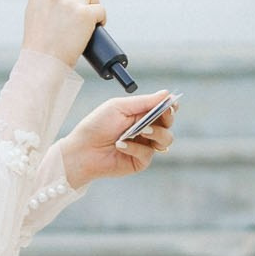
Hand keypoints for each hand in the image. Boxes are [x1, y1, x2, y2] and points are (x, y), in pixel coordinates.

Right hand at [21, 0, 106, 63]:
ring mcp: (71, 1)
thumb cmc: (40, 39)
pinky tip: (91, 29)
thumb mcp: (35, 8)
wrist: (43, 61)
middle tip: (76, 14)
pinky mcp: (85, 14)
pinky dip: (100, 20)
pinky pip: (101, 10)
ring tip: (80, 24)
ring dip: (91, 8)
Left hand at [61, 92, 175, 185]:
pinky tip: (120, 145)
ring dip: (156, 133)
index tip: (172, 103)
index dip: (171, 106)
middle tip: (161, 114)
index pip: (163, 109)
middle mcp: (146, 130)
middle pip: (169, 124)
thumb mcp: (119, 107)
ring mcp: (145, 146)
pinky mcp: (141, 161)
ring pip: (166, 139)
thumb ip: (144, 102)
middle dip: (167, 118)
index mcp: (141, 114)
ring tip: (140, 131)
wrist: (82, 150)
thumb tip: (166, 94)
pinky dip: (135, 148)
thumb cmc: (97, 125)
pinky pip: (148, 153)